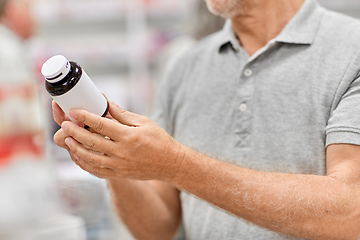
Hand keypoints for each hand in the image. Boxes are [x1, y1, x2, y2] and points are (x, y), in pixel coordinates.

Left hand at [57, 101, 184, 180]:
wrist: (170, 163)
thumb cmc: (159, 140)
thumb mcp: (143, 122)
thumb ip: (122, 114)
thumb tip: (106, 103)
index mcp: (128, 136)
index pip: (101, 124)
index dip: (85, 116)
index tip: (74, 111)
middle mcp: (122, 152)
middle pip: (92, 141)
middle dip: (75, 131)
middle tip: (65, 123)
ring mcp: (119, 165)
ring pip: (91, 158)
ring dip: (76, 148)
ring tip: (67, 139)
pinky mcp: (119, 174)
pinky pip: (97, 171)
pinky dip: (85, 163)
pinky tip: (78, 156)